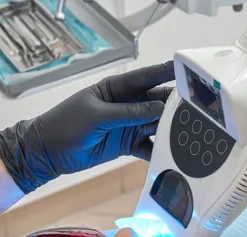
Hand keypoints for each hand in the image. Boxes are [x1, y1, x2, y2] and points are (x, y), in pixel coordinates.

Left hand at [0, 62, 174, 192]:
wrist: (47, 152)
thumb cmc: (64, 125)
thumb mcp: (96, 116)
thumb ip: (128, 113)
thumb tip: (158, 108)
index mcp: (116, 89)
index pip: (146, 78)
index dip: (167, 73)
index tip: (188, 72)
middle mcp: (125, 105)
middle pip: (156, 103)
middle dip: (176, 105)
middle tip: (198, 110)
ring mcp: (127, 125)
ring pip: (155, 124)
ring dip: (170, 129)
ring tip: (190, 133)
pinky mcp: (126, 144)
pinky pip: (147, 146)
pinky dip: (158, 151)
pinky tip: (172, 155)